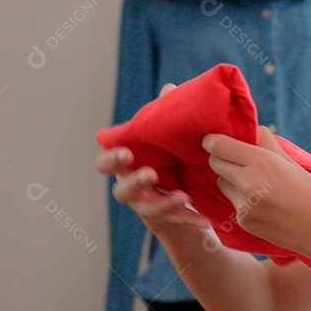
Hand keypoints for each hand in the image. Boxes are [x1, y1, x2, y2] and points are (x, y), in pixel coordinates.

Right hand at [95, 83, 210, 233]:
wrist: (186, 196)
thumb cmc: (169, 160)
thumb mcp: (168, 139)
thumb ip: (164, 117)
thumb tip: (169, 89)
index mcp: (127, 167)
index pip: (105, 164)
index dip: (111, 160)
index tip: (126, 153)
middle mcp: (132, 189)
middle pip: (122, 191)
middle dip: (135, 182)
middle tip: (150, 174)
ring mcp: (147, 207)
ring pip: (149, 208)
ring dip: (164, 203)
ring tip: (182, 196)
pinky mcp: (167, 220)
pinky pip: (176, 221)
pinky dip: (189, 219)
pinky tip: (205, 219)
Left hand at [202, 126, 310, 255]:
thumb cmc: (310, 191)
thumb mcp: (291, 161)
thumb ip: (267, 143)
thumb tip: (251, 130)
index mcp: (262, 162)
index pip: (218, 145)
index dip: (213, 141)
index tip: (214, 139)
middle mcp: (248, 183)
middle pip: (215, 163)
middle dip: (222, 158)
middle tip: (236, 159)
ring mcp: (243, 205)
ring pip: (222, 183)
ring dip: (230, 179)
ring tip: (255, 184)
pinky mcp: (243, 221)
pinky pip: (232, 202)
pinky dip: (241, 199)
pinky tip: (263, 204)